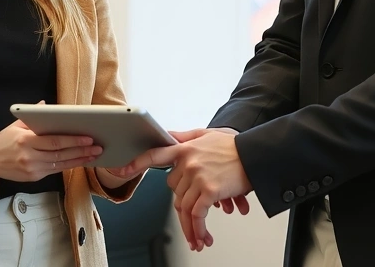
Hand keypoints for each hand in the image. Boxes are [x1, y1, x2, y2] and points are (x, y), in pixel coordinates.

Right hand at [0, 118, 101, 182]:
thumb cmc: (2, 141)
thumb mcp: (15, 124)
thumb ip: (32, 116)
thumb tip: (45, 106)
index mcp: (25, 141)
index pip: (54, 141)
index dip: (73, 141)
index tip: (88, 138)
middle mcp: (29, 157)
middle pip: (60, 155)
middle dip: (81, 151)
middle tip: (97, 147)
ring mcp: (31, 169)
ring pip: (60, 165)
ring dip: (79, 160)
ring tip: (93, 155)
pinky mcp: (33, 177)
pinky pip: (54, 171)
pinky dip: (68, 166)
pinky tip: (79, 161)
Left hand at [112, 127, 250, 251]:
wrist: (255, 155)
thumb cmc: (234, 147)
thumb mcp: (207, 135)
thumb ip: (186, 138)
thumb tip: (170, 137)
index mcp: (184, 148)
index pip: (154, 155)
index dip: (135, 164)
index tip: (118, 170)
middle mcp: (187, 161)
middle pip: (175, 191)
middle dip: (184, 207)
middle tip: (192, 224)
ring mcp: (196, 175)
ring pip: (184, 207)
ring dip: (190, 227)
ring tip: (198, 240)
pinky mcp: (208, 190)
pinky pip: (196, 214)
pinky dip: (198, 229)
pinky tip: (203, 237)